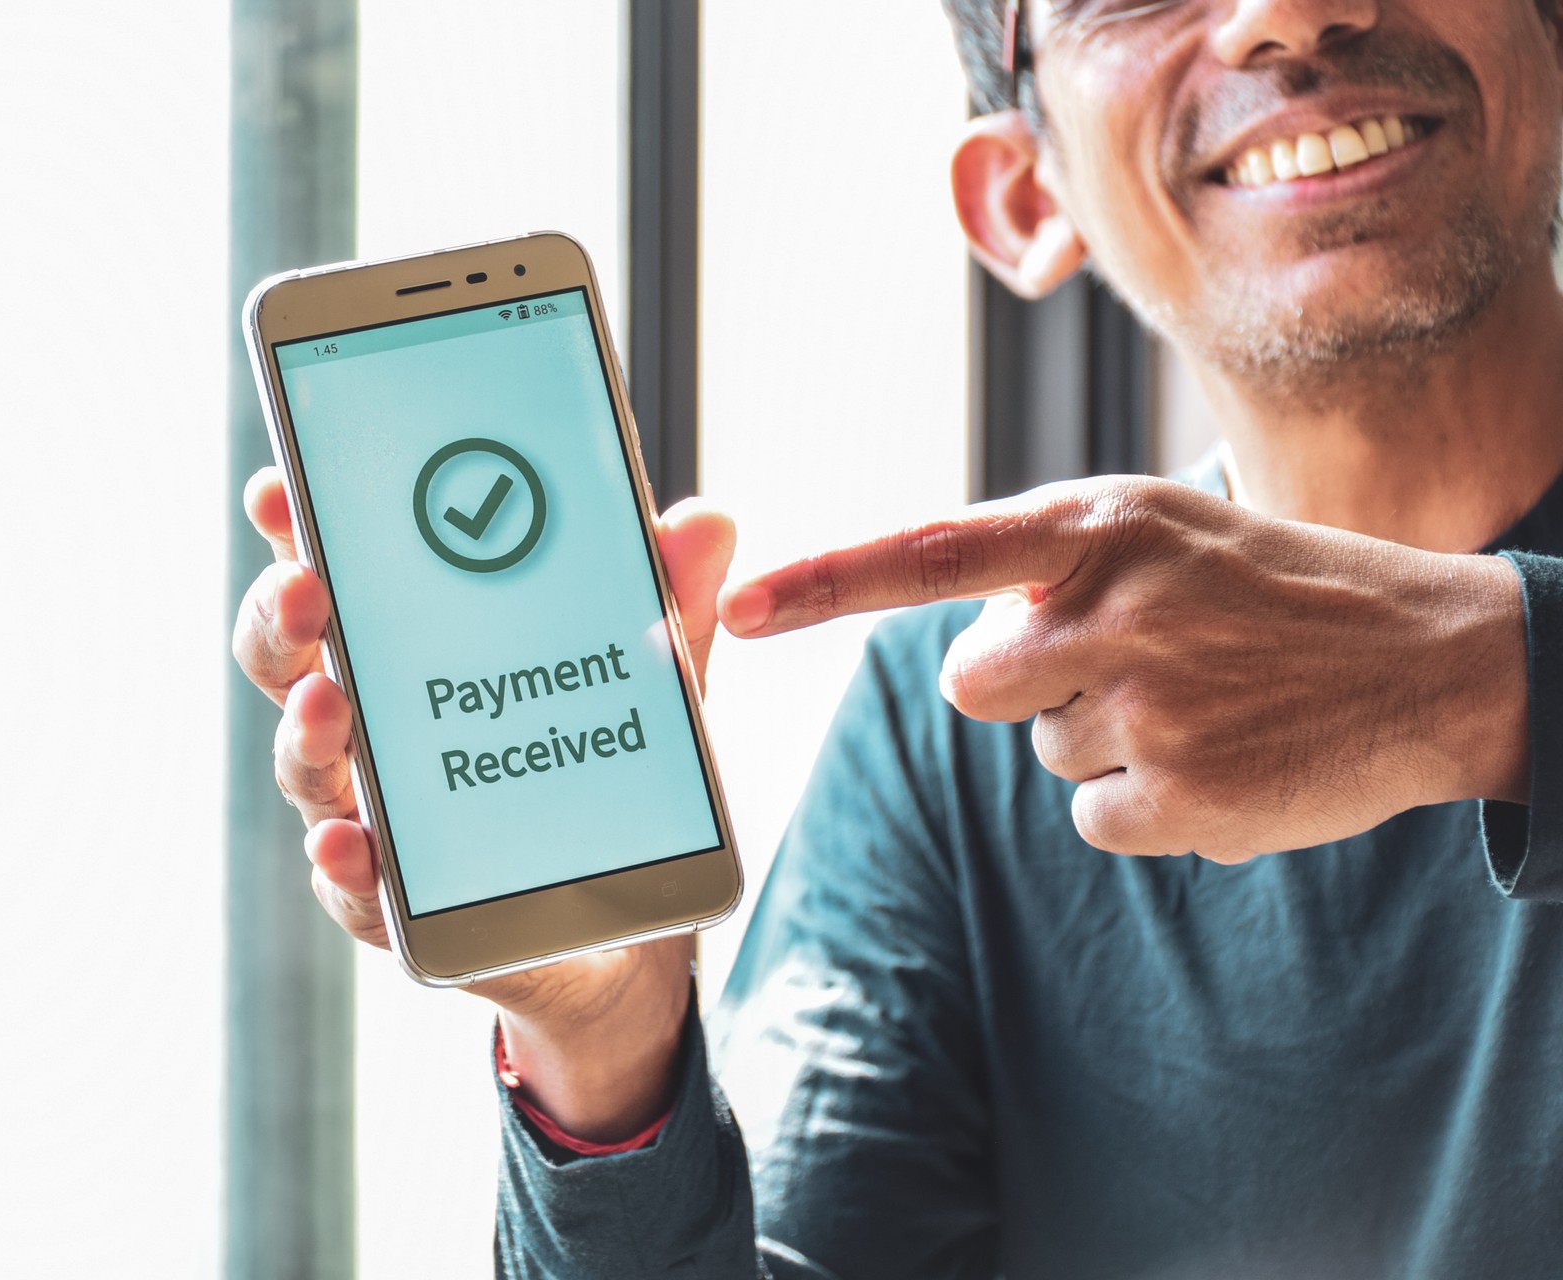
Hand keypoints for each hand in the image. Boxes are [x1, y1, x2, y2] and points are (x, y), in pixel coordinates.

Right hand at [231, 467, 735, 1138]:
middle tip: (302, 588)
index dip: (294, 528)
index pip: (335, 573)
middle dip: (281, 617)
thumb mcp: (647, 677)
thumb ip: (667, 605)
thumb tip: (707, 523)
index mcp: (409, 649)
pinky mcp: (397, 903)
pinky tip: (351, 847)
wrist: (624, 915)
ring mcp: (374, 812)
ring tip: (326, 708)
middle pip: (289, 661)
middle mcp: (369, 725)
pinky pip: (354, 886)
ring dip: (304, 733)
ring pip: (307, 767)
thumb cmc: (599, 767)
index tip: (279, 486)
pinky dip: (345, 865)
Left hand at [717, 476, 1529, 862]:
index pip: (929, 552)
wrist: (1431, 659)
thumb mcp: (1162, 530)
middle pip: (972, 683)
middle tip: (1131, 665)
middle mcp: (1111, 605)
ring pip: (1040, 752)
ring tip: (1197, 702)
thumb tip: (957, 643)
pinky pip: (1095, 817)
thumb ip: (1048, 562)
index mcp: (1097, 525)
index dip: (825, 584)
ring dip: (1100, 740)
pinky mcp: (1179, 794)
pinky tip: (1220, 758)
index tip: (741, 609)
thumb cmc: (1270, 590)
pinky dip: (1145, 804)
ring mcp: (1147, 703)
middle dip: (1030, 686)